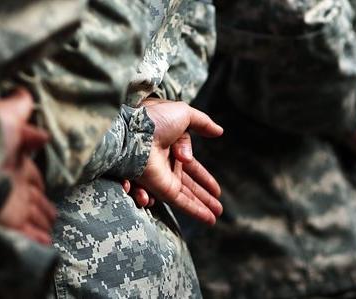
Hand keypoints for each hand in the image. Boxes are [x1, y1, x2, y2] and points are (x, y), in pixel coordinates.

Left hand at [0, 88, 55, 244]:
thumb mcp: (5, 116)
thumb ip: (17, 107)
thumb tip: (23, 94)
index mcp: (14, 162)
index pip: (32, 174)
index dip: (39, 181)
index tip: (43, 189)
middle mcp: (14, 185)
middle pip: (34, 199)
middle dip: (43, 207)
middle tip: (52, 216)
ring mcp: (12, 205)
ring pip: (33, 217)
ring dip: (42, 223)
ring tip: (50, 231)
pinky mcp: (11, 222)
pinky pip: (28, 234)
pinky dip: (37, 239)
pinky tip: (45, 244)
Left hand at [134, 99, 223, 224]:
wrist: (135, 131)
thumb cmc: (155, 119)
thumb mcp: (183, 113)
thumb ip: (202, 123)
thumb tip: (219, 131)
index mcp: (171, 148)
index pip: (191, 167)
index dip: (204, 178)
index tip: (216, 189)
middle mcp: (167, 166)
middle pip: (190, 185)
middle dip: (204, 197)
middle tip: (219, 208)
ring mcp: (164, 178)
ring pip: (188, 197)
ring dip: (202, 207)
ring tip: (215, 217)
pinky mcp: (162, 189)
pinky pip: (182, 203)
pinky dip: (196, 211)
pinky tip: (208, 220)